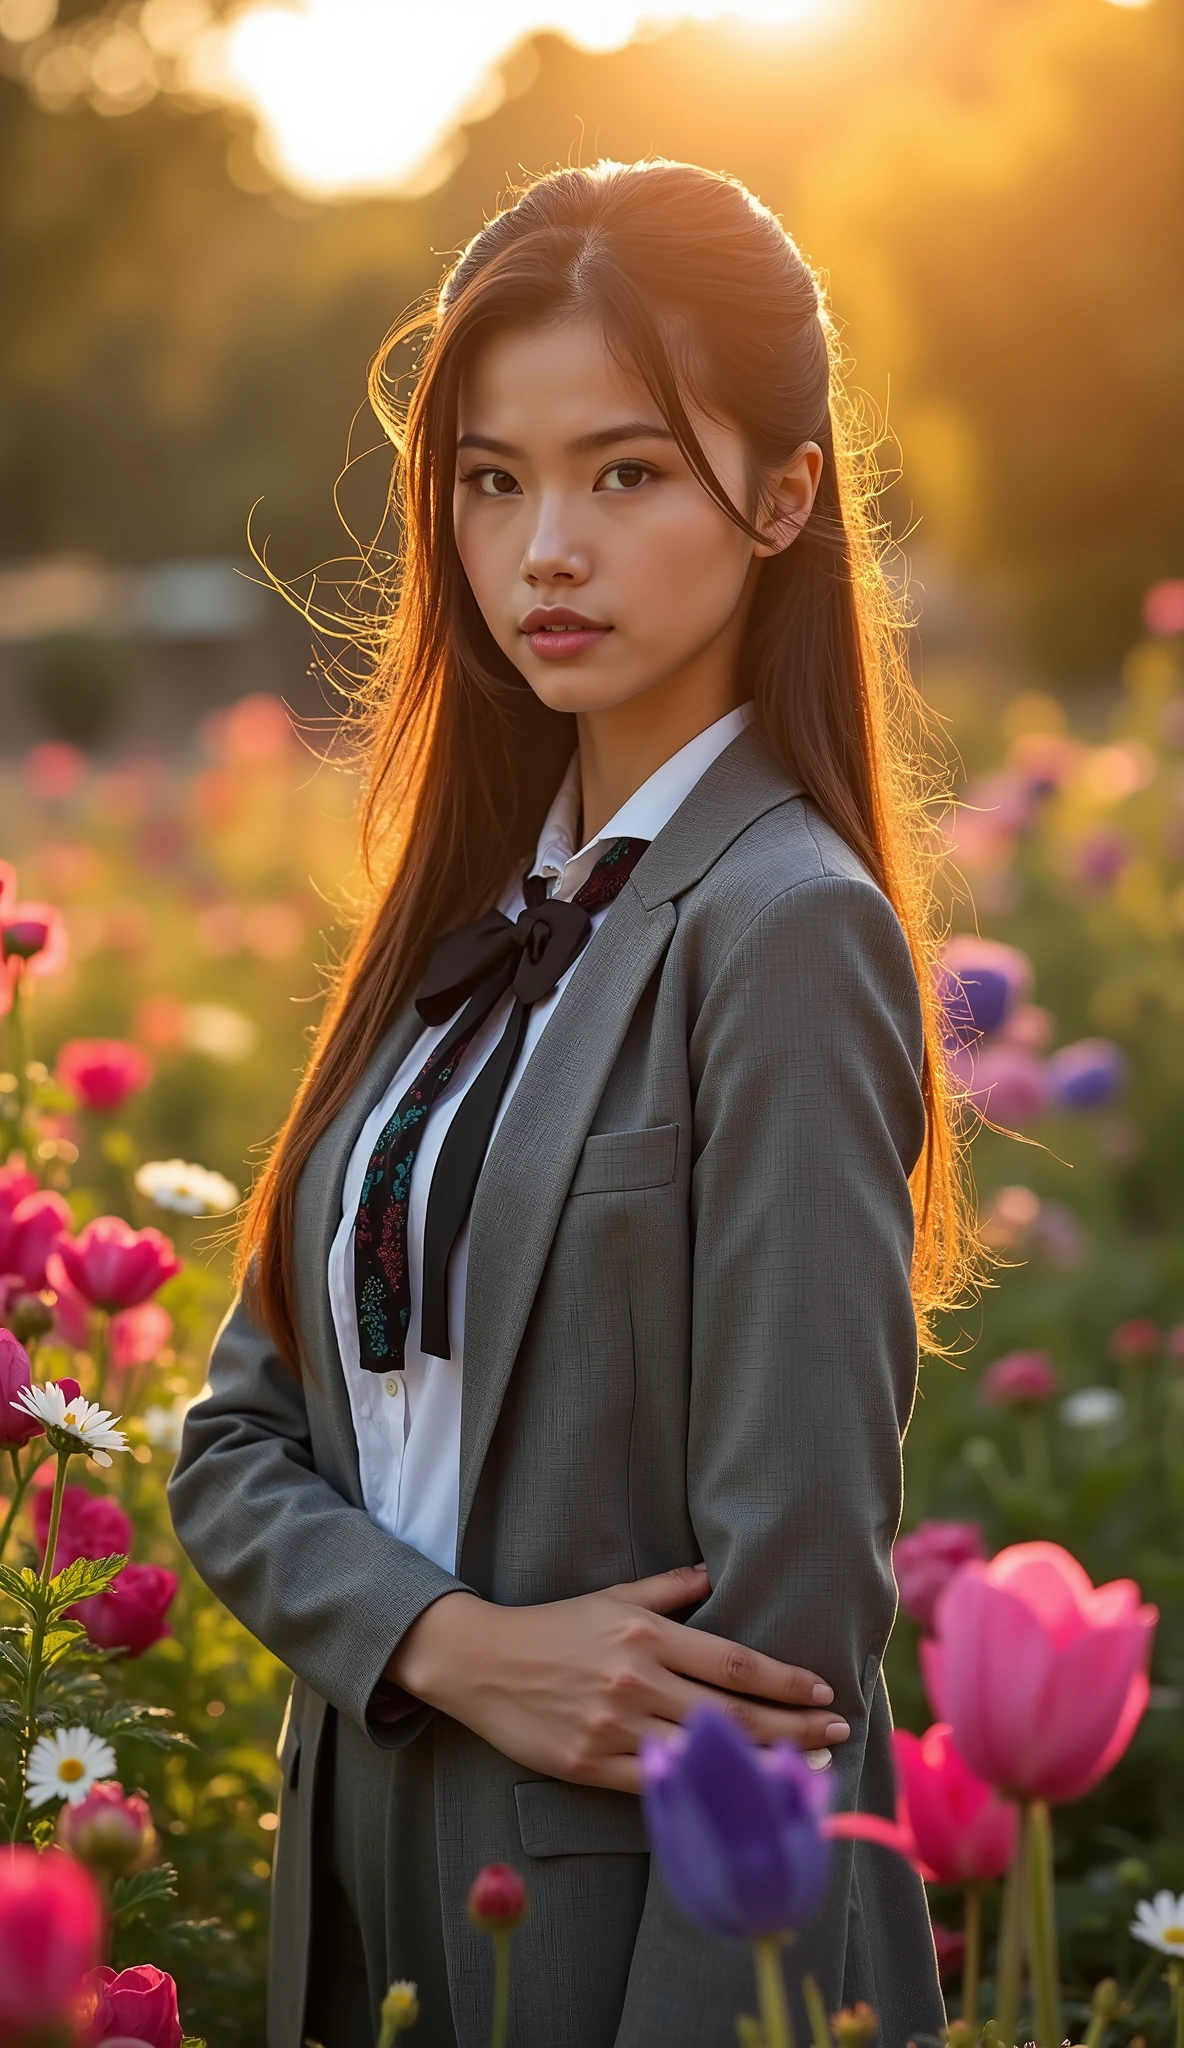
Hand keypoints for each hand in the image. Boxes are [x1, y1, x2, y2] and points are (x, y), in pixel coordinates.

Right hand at [386, 1564, 849, 1792]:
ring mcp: (613, 1727)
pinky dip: (699, 1792)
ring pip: (701, 1754)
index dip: (785, 1681)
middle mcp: (636, 1681)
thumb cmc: (552, 1625)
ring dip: (760, 1765)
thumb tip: (712, 1574)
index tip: (822, 1692)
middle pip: (731, 1714)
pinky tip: (732, 1797)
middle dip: (792, 1727)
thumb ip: (667, 1589)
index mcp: (645, 1637)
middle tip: (837, 1733)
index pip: (734, 1663)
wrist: (480, 1661)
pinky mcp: (588, 1764)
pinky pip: (654, 1784)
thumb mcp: (611, 1597)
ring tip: (806, 1773)